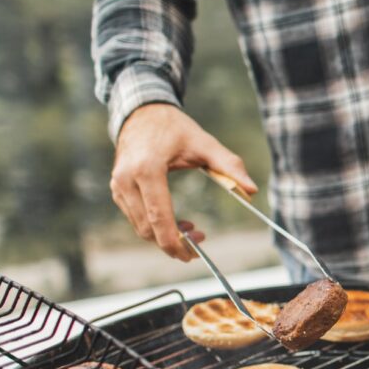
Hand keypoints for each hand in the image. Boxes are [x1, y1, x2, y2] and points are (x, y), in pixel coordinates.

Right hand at [110, 103, 256, 260]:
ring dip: (165, 236)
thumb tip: (251, 190)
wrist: (142, 113)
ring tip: (192, 228)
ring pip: (140, 226)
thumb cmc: (175, 129)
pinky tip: (175, 222)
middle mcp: (126, 180)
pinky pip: (135, 217)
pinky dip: (154, 226)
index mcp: (147, 169)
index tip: (193, 254)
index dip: (175, 242)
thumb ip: (230, 166)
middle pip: (147, 228)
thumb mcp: (205, 144)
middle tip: (200, 239)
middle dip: (174, 243)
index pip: (158, 217)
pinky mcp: (117, 189)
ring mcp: (118, 185)